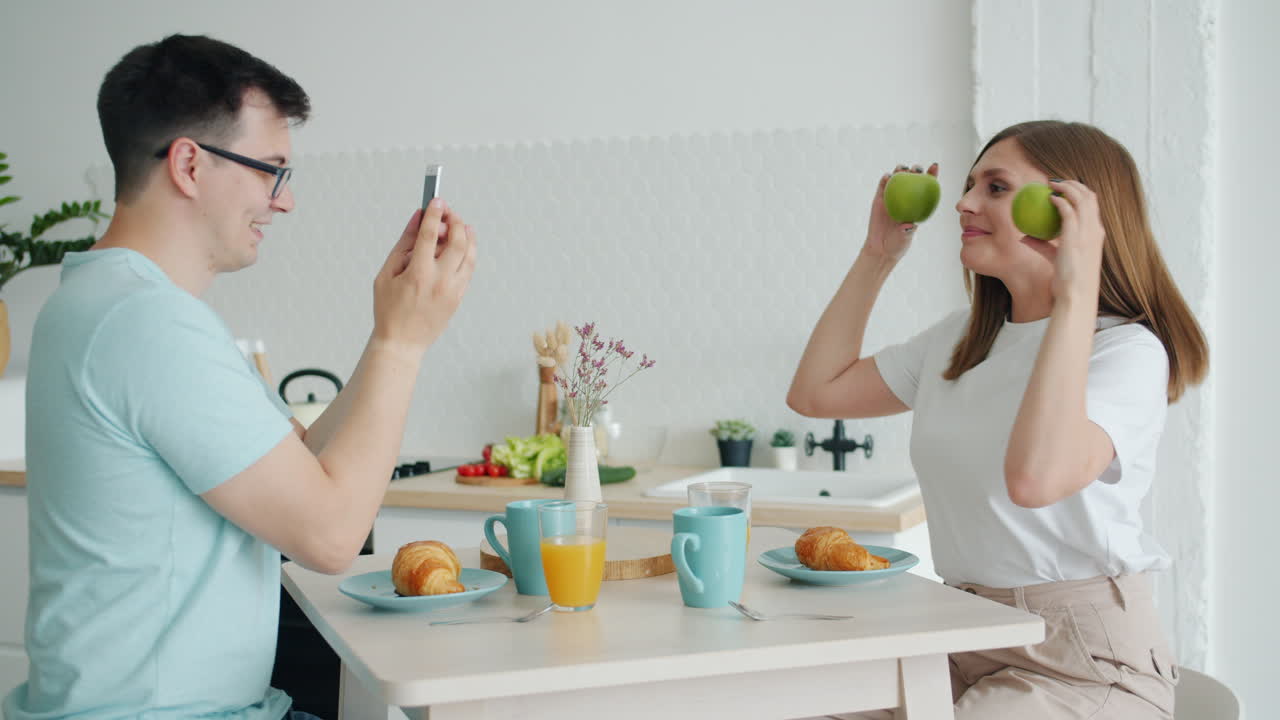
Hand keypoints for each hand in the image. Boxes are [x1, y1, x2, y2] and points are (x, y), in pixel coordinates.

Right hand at [373, 199, 476, 353]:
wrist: (402, 343)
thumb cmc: (388, 309)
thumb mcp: (386, 274)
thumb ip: (403, 245)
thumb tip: (417, 220)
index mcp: (418, 274)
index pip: (429, 235)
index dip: (434, 214)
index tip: (436, 200)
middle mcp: (440, 281)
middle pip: (457, 241)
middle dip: (454, 221)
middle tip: (447, 213)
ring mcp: (453, 290)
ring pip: (470, 255)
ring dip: (467, 235)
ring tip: (461, 225)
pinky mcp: (459, 298)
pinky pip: (469, 269)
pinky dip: (469, 253)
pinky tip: (462, 245)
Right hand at [862, 162, 938, 261]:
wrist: (880, 248)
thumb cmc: (897, 244)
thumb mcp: (905, 239)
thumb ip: (907, 231)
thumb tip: (910, 225)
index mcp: (917, 205)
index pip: (926, 187)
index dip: (931, 175)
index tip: (934, 166)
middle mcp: (906, 199)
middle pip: (912, 179)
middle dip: (916, 169)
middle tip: (916, 170)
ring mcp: (892, 197)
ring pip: (897, 179)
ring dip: (900, 170)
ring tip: (902, 169)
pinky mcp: (879, 199)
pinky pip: (882, 186)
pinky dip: (885, 179)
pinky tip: (888, 177)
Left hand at [1021, 179, 1103, 301]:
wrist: (1075, 296)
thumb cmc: (1066, 282)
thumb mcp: (1056, 259)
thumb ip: (1043, 246)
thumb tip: (1025, 236)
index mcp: (1096, 235)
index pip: (1093, 206)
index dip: (1080, 193)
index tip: (1063, 189)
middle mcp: (1095, 230)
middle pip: (1090, 196)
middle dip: (1074, 184)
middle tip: (1056, 183)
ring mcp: (1088, 233)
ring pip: (1082, 198)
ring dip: (1067, 187)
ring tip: (1052, 185)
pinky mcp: (1076, 237)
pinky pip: (1068, 211)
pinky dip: (1059, 200)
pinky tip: (1049, 198)